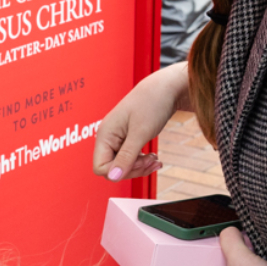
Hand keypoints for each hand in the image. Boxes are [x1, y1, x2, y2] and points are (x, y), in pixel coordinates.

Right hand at [93, 63, 189, 180]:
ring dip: (139, 166)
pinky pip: (130, 158)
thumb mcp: (140, 133)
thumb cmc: (151, 103)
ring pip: (122, 164)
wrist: (165, 88)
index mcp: (105, 134)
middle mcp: (108, 137)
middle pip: (113, 168)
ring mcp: (117, 138)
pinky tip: (153, 157)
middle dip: (133, 169)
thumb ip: (126, 157)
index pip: (101, 167)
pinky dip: (142, 161)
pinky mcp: (127, 138)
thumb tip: (113, 177)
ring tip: (154, 160)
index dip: (119, 171)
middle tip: (151, 161)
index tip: (139, 163)